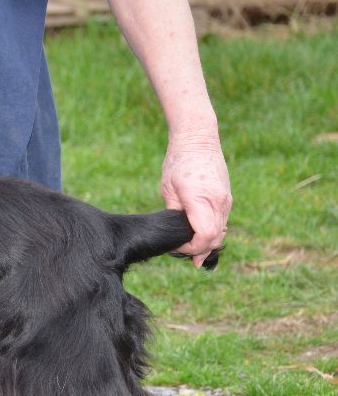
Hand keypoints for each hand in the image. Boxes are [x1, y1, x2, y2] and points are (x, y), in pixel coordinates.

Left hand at [160, 132, 232, 267]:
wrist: (199, 140)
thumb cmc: (178, 162)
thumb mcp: (168, 189)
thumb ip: (174, 213)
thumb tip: (176, 233)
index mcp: (201, 200)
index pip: (203, 236)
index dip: (191, 249)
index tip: (177, 248)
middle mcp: (218, 202)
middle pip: (214, 238)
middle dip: (199, 251)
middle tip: (182, 255)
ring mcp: (225, 201)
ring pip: (220, 232)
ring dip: (207, 244)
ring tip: (191, 252)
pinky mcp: (227, 198)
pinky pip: (222, 222)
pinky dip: (213, 233)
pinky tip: (200, 238)